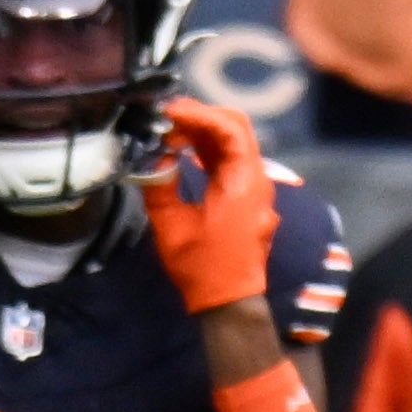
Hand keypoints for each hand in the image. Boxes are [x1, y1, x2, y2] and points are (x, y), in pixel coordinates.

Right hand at [139, 94, 279, 314]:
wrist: (230, 300)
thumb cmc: (201, 266)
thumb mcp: (171, 225)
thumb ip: (161, 185)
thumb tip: (154, 157)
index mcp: (242, 183)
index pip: (230, 129)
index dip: (198, 114)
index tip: (167, 112)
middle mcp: (256, 179)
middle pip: (238, 128)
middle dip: (202, 116)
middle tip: (167, 117)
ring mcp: (256, 188)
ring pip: (236, 142)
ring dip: (204, 132)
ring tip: (169, 132)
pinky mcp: (248, 197)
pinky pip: (232, 160)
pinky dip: (209, 149)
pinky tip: (184, 152)